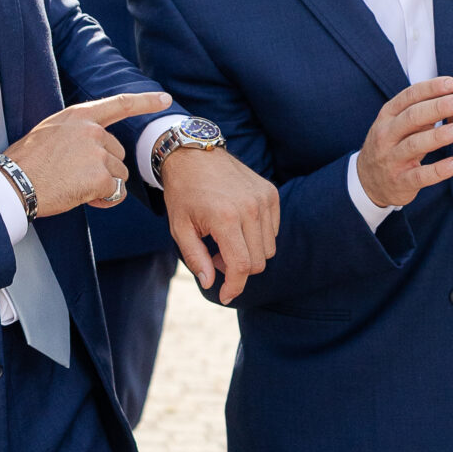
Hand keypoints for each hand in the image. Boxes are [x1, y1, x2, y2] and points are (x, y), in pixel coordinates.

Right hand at [4, 92, 167, 216]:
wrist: (14, 182)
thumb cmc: (26, 162)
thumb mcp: (50, 132)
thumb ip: (76, 134)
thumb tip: (96, 148)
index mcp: (79, 116)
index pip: (119, 104)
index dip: (144, 101)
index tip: (165, 99)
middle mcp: (93, 131)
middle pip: (118, 153)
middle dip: (104, 169)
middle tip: (74, 177)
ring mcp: (98, 153)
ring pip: (119, 175)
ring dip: (104, 185)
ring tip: (73, 186)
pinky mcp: (101, 177)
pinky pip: (116, 193)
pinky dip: (104, 200)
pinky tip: (81, 197)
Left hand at [158, 144, 280, 302]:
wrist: (194, 154)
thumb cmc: (183, 193)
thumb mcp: (179, 228)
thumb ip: (196, 258)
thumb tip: (210, 283)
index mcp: (226, 218)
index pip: (242, 265)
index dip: (235, 287)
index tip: (225, 296)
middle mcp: (250, 208)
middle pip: (259, 261)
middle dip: (238, 270)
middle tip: (216, 259)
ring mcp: (263, 199)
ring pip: (269, 248)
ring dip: (249, 254)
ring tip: (225, 242)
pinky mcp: (270, 193)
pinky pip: (272, 230)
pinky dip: (258, 237)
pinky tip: (237, 227)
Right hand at [357, 78, 452, 210]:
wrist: (367, 182)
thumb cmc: (391, 146)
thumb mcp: (398, 125)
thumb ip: (421, 112)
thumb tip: (451, 95)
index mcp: (387, 116)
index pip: (408, 97)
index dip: (430, 88)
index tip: (451, 83)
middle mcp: (386, 135)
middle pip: (411, 117)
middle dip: (437, 107)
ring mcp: (391, 159)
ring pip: (414, 145)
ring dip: (438, 136)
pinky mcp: (400, 182)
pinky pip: (420, 176)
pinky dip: (439, 170)